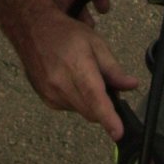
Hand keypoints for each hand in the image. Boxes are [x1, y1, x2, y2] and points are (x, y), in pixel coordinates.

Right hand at [14, 9, 139, 141]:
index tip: (118, 133)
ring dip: (90, 102)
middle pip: (91, 111)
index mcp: (77, 67)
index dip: (108, 117)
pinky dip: (77, 100)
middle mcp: (61, 84)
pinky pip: (70, 108)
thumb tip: (131, 85)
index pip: (95, 97)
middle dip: (104, 106)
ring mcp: (51, 94)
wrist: (32, 30)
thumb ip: (114, 69)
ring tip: (84, 76)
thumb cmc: (65, 34)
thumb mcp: (96, 43)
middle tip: (106, 84)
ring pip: (82, 111)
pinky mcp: (46, 99)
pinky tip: (72, 81)